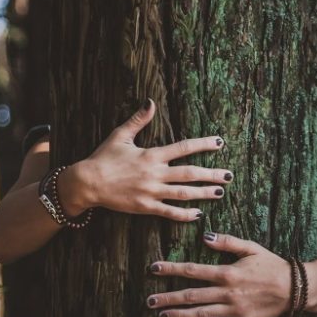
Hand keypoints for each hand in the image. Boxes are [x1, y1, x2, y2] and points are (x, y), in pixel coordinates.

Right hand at [58, 98, 232, 221]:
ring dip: (203, 193)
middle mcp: (155, 174)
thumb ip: (139, 120)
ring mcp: (151, 192)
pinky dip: (184, 214)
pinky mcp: (145, 207)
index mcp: (152, 155)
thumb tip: (151, 102)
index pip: (183, 148)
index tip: (219, 143)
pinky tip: (197, 214)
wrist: (87, 183)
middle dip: (211, 174)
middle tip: (229, 175)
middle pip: (189, 173)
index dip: (203, 145)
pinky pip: (169, 212)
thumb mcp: (120, 135)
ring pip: (183, 194)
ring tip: (219, 193)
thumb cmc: (103, 158)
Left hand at [146, 232, 290, 316]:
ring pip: (201, 314)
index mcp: (227, 273)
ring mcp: (234, 310)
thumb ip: (227, 242)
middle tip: (149, 300)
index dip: (172, 269)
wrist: (296, 288)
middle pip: (191, 295)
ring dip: (180, 316)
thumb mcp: (251, 248)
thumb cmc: (272, 265)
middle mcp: (227, 293)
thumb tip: (205, 237)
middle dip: (168, 297)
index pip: (193, 270)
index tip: (154, 269)